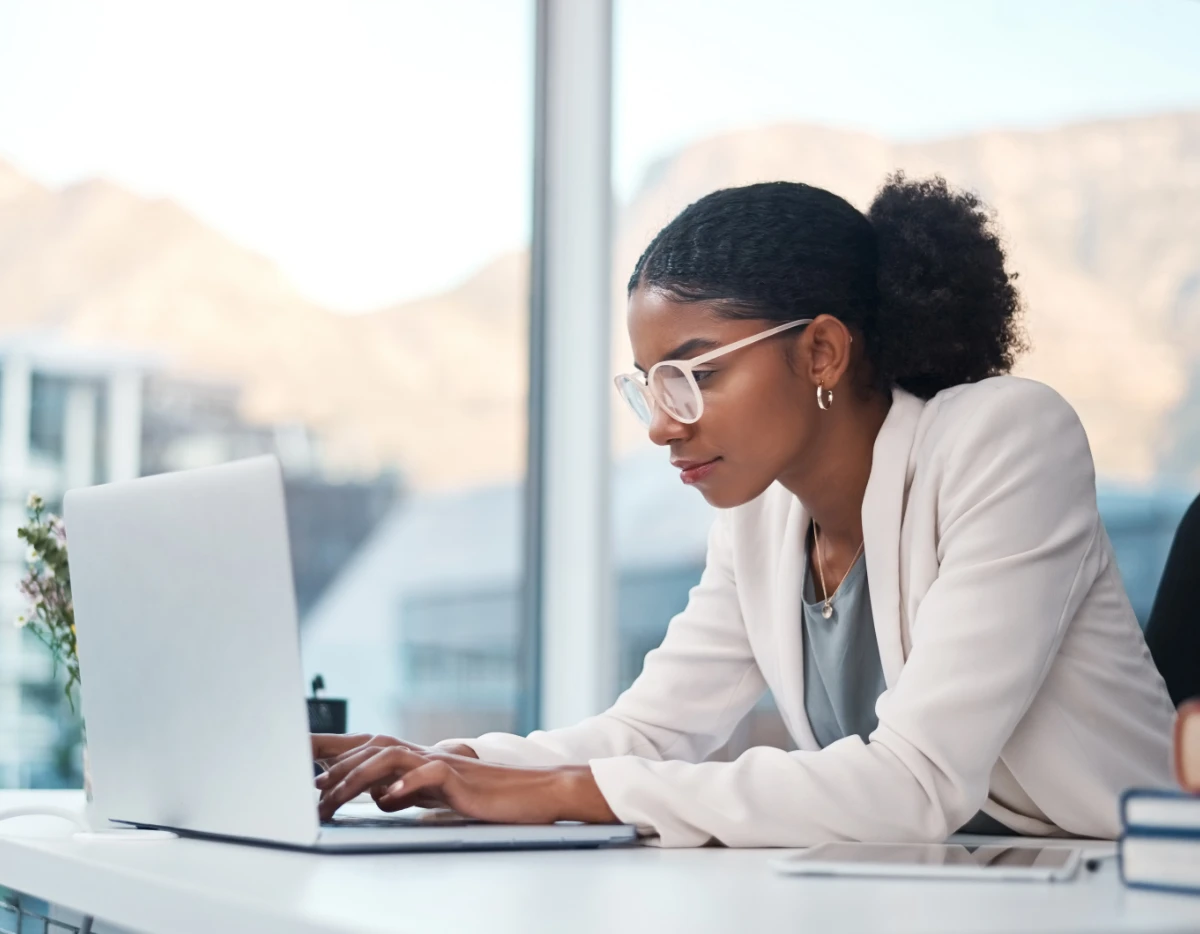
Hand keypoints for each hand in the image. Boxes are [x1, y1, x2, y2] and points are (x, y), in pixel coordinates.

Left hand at [312, 733, 477, 810]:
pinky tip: (389, 797)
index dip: (334, 750)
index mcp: (413, 758)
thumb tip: (381, 796)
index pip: (367, 746)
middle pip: (372, 747)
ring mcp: (439, 763)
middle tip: (312, 790)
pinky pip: (430, 773)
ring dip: (359, 775)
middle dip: (337, 766)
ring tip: (337, 796)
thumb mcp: (432, 794)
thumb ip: (406, 790)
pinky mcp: (457, 778)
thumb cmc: (478, 793)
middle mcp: (422, 754)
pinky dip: (407, 783)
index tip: (302, 761)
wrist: (524, 791)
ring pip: (392, 756)